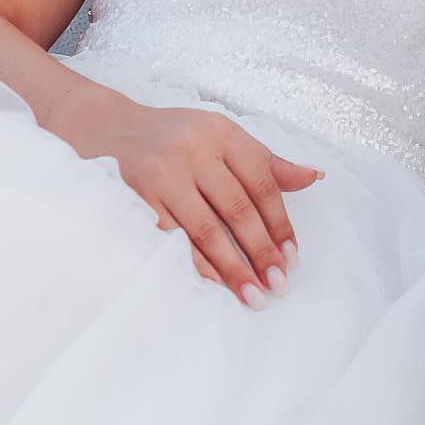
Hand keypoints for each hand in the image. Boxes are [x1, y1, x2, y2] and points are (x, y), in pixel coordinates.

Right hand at [48, 83, 322, 306]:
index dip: (280, 223)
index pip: (261, 182)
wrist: (109, 129)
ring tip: (254, 294)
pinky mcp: (136, 197)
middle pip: (237, 208)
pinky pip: (172, 238)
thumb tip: (315, 177)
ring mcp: (162, 173)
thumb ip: (266, 162)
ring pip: (206, 229)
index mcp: (222, 133)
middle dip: (261, 251)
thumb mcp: (222, 137)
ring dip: (232, 267)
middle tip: (279, 284)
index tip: (292, 257)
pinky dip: (195, 263)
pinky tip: (214, 283)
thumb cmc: (177, 137)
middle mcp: (194, 149)